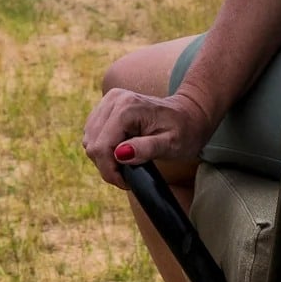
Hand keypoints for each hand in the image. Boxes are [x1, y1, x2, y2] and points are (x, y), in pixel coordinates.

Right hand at [81, 87, 213, 187]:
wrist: (190, 113)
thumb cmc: (185, 131)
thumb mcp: (172, 145)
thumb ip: (146, 149)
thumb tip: (120, 154)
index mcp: (127, 108)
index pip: (101, 147)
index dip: (110, 170)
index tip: (127, 182)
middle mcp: (114, 100)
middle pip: (92, 144)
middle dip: (107, 165)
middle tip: (128, 175)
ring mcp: (108, 100)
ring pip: (90, 139)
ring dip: (104, 157)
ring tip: (126, 163)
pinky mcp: (106, 106)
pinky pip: (93, 133)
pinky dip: (103, 148)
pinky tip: (121, 152)